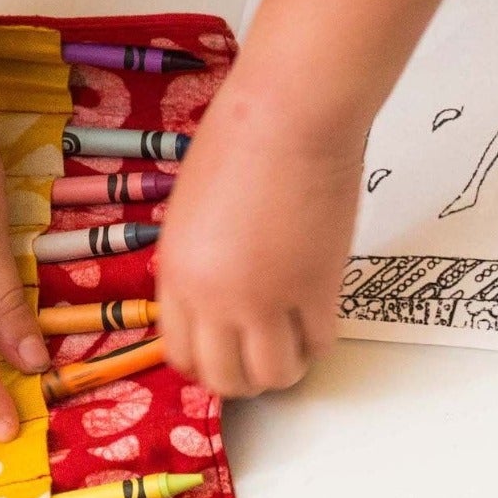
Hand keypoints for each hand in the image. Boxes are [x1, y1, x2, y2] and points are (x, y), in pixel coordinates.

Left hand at [154, 54, 360, 398]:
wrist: (287, 117)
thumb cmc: (239, 143)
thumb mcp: (190, 211)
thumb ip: (198, 261)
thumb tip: (215, 295)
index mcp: (177, 273)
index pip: (180, 352)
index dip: (204, 364)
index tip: (223, 356)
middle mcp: (216, 298)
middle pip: (225, 378)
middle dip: (244, 380)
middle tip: (261, 361)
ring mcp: (268, 299)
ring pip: (274, 375)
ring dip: (285, 370)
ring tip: (294, 348)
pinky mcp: (316, 290)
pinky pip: (319, 344)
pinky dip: (319, 342)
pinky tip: (319, 320)